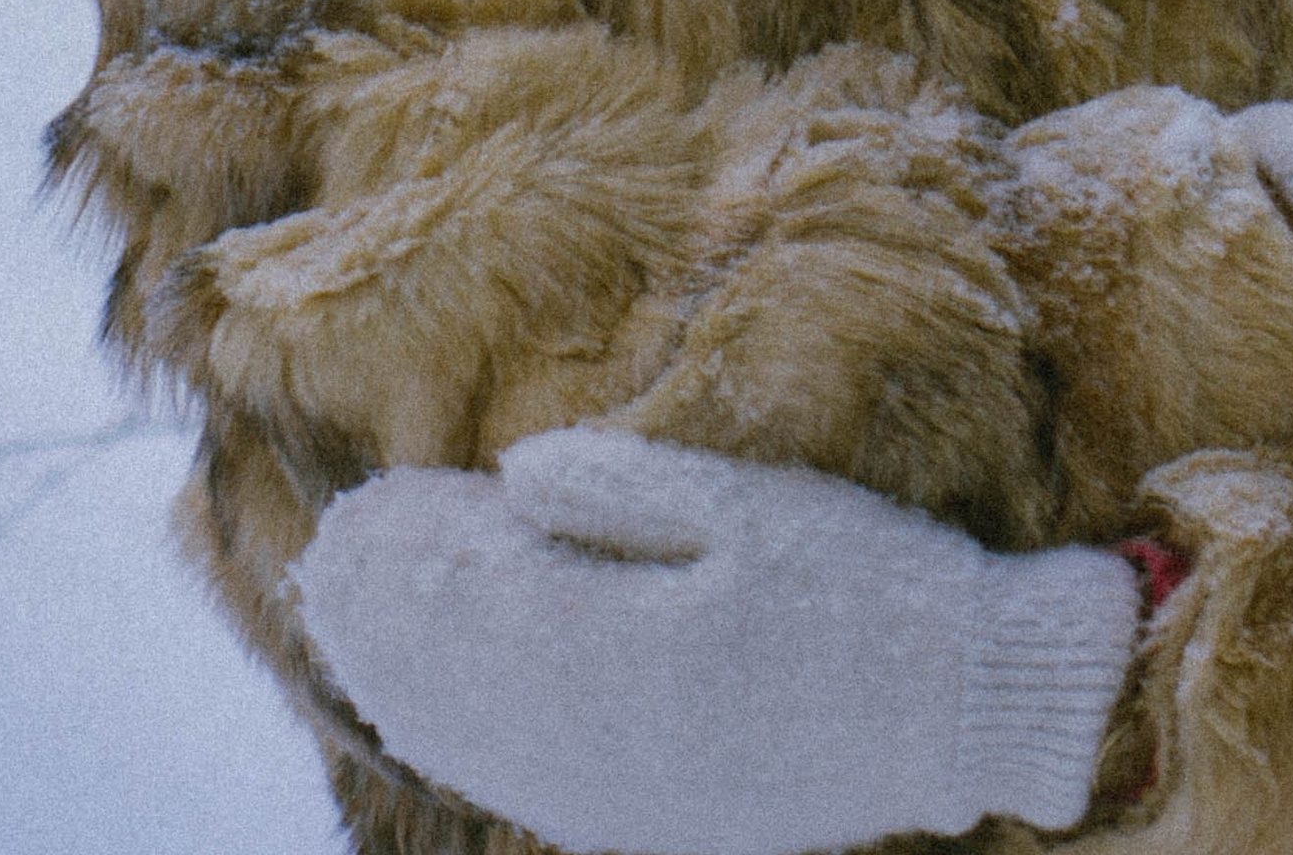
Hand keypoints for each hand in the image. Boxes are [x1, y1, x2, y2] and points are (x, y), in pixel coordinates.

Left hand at [294, 426, 1140, 854]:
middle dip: (396, 622)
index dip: (416, 559)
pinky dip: (474, 751)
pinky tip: (439, 727)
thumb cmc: (865, 588)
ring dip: (415, 690)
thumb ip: (625, 491)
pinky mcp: (662, 828)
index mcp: (635, 645)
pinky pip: (538, 790)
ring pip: (489, 743)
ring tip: (354, 643)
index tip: (360, 514)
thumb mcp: (752, 509)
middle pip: (469, 677)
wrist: (960, 708)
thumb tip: (513, 473)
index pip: (486, 599)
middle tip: (332, 571)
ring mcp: (634, 799)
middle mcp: (613, 738)